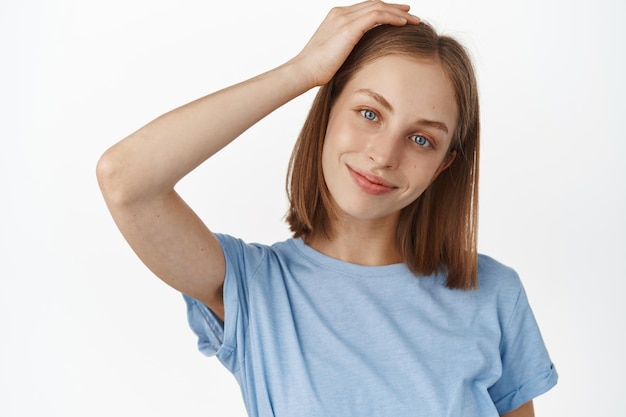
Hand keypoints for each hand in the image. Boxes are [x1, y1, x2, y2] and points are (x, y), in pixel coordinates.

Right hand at [292, 1, 419, 87]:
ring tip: (413, 19)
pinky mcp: (349, 27)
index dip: (383, 10)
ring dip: (398, 12)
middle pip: (373, 3)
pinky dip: (392, 18)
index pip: (364, 8)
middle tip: (410, 13)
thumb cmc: (316, 69)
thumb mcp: (334, 55)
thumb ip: (347, 48)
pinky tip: (403, 24)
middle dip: (394, 8)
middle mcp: (340, 13)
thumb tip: (361, 56)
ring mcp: (344, 18)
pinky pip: (377, 16)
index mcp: (336, 17)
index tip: (397, 15)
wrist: (304, 71)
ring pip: (378, 7)